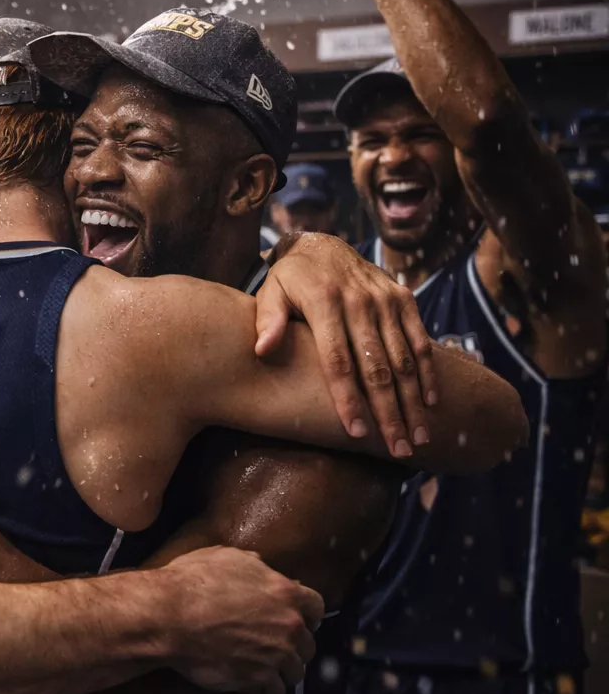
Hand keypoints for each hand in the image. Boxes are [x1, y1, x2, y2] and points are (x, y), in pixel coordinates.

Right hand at [160, 545, 323, 693]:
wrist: (169, 616)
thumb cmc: (192, 582)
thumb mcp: (225, 558)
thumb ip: (253, 565)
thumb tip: (261, 565)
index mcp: (285, 592)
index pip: (316, 607)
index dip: (307, 615)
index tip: (299, 621)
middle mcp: (288, 625)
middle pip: (308, 645)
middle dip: (294, 648)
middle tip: (276, 651)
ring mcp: (276, 655)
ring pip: (294, 672)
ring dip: (281, 674)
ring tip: (266, 676)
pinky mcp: (258, 679)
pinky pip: (273, 693)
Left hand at [256, 232, 435, 457]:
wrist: (322, 244)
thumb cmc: (290, 280)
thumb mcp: (270, 292)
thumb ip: (267, 320)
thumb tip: (262, 349)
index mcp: (324, 303)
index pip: (337, 361)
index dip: (347, 398)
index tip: (356, 431)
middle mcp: (360, 302)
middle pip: (377, 368)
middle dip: (389, 412)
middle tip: (398, 449)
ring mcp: (386, 300)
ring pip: (404, 359)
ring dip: (413, 401)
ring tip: (417, 438)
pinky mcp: (404, 298)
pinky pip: (419, 340)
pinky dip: (428, 372)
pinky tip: (430, 402)